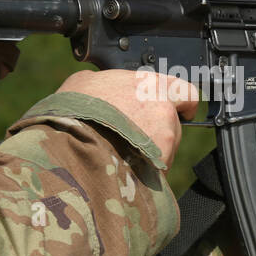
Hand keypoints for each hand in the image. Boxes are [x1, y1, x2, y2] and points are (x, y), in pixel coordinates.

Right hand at [59, 69, 198, 165]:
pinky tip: (123, 171)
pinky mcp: (158, 165)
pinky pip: (157, 172)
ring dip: (151, 154)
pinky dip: (145, 174)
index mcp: (152, 85)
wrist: (69, 137)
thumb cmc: (74, 107)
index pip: (186, 93)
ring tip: (122, 157)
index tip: (181, 112)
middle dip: (159, 133)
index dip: (183, 105)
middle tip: (134, 140)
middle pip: (174, 126)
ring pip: (166, 150)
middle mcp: (164, 110)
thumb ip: (112, 84)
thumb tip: (110, 91)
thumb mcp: (89, 81)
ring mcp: (164, 139)